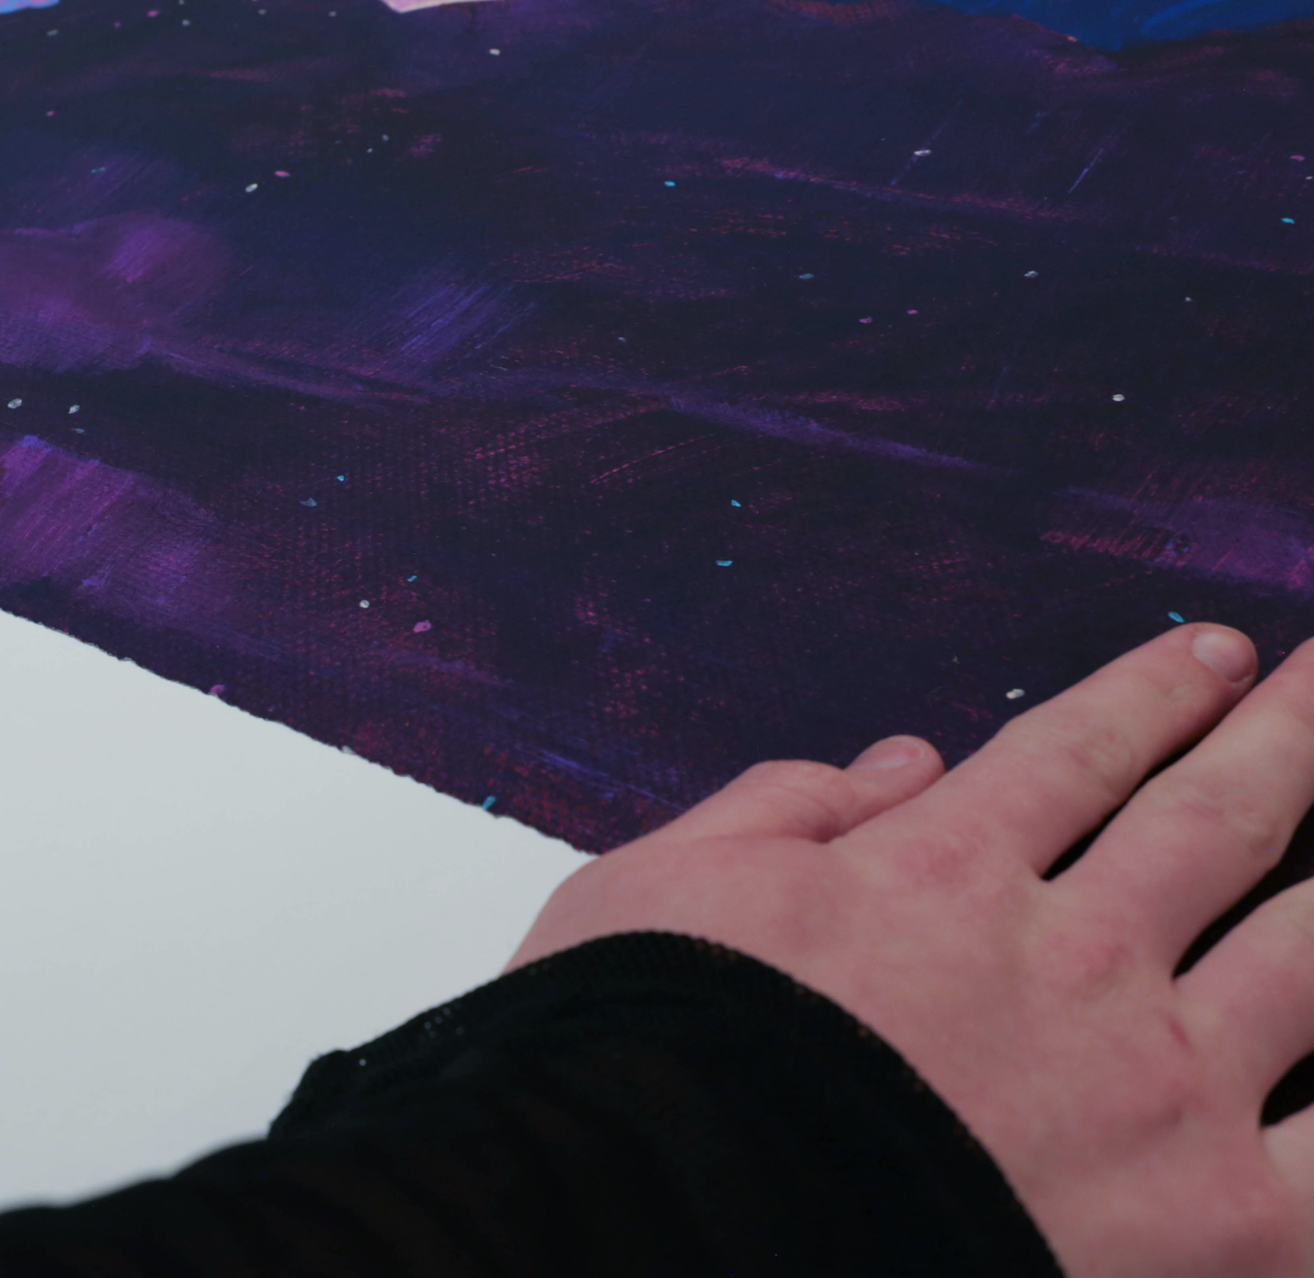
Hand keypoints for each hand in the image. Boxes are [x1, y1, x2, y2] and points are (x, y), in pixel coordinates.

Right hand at [506, 624, 1313, 1277]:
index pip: (1079, 752)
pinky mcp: (1221, 1227)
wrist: (661, 1233)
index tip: (1212, 653)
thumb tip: (898, 762)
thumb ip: (776, 807)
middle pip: (1219, 816)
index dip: (1155, 692)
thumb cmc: (632, 1073)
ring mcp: (1160, 1091)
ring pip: (1308, 948)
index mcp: (938, 876)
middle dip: (1289, 733)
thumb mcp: (651, 892)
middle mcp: (1071, 963)